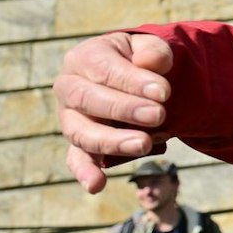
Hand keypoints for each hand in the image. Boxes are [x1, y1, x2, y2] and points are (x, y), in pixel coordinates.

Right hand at [54, 32, 175, 192]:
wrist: (137, 77)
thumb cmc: (141, 60)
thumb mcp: (150, 47)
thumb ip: (154, 51)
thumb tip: (151, 63)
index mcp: (84, 57)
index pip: (103, 69)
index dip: (132, 80)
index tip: (164, 91)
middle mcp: (69, 87)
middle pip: (87, 99)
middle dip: (123, 109)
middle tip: (159, 115)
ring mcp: (71, 118)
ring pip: (81, 132)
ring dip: (111, 141)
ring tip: (144, 144)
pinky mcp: (80, 142)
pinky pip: (76, 158)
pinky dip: (85, 172)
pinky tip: (96, 186)